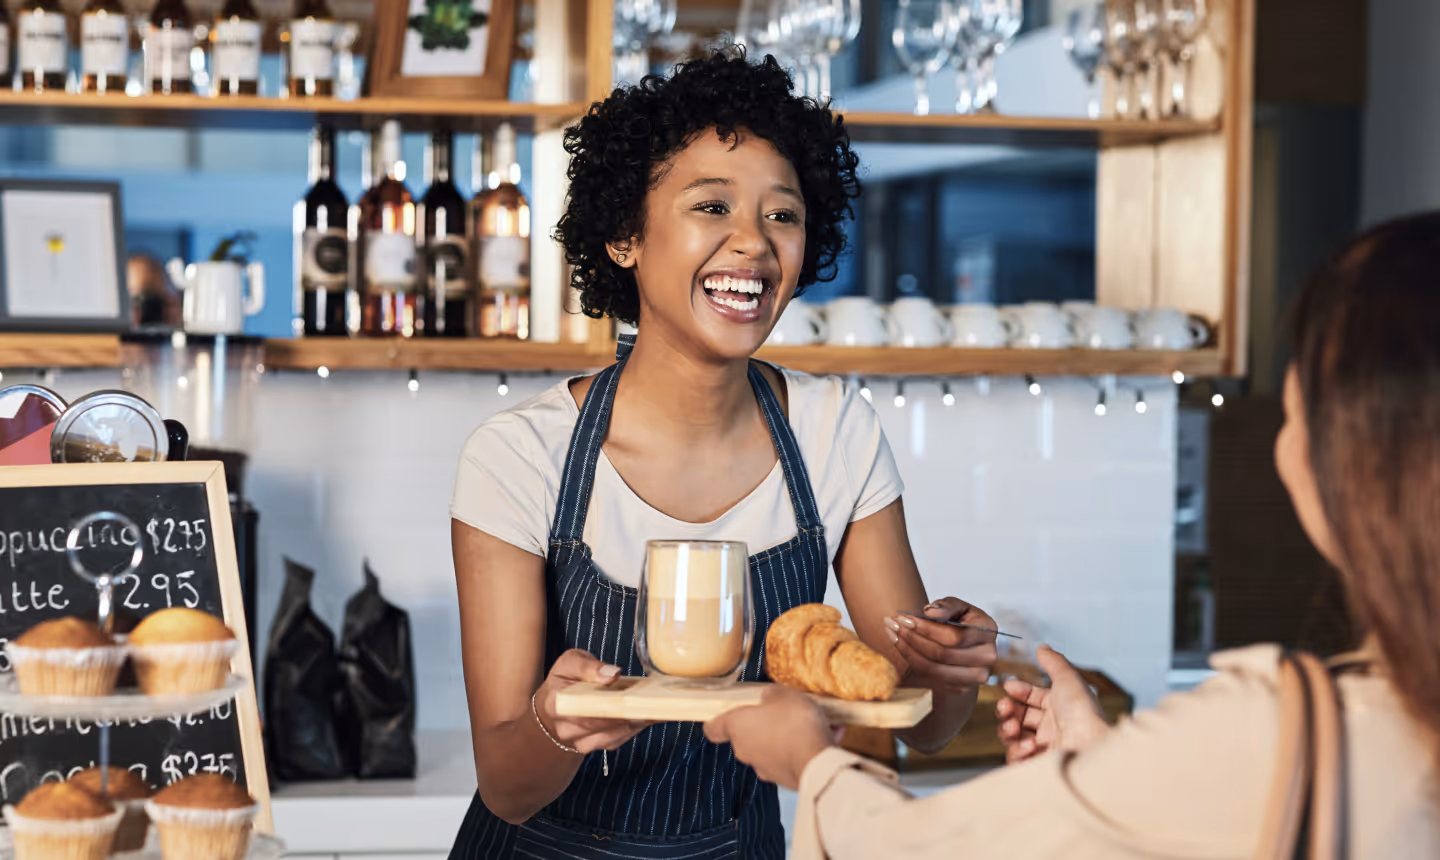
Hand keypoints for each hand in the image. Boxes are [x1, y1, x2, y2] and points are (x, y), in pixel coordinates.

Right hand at [534, 649, 652, 754]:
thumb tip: (612, 674)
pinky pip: (621, 738)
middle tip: (655, 700)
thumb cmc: (565, 680)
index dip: (610, 705)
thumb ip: (588, 666)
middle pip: (604, 724)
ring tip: (658, 705)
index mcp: (556, 704)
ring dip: (637, 720)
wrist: (555, 707)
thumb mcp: (571, 662)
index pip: (586, 708)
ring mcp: (582, 742)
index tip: (631, 698)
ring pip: (616, 734)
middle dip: (630, 712)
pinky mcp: (598, 746)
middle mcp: (567, 729)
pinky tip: (650, 712)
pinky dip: (636, 725)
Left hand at [704, 685, 841, 790]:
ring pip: (773, 746)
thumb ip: (772, 694)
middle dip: (765, 723)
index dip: (717, 721)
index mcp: (738, 728)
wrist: (817, 763)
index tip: (723, 714)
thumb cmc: (794, 724)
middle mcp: (746, 751)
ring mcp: (765, 767)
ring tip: (814, 722)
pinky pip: (793, 757)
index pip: (714, 728)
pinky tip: (829, 735)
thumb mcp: (784, 694)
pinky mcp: (785, 778)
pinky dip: (806, 748)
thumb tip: (768, 698)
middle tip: (784, 710)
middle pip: (748, 734)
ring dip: (789, 736)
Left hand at [883, 597, 998, 693]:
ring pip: (934, 670)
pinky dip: (912, 663)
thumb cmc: (961, 619)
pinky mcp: (961, 687)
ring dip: (908, 652)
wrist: (966, 641)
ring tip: (892, 634)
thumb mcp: (957, 605)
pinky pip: (931, 679)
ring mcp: (975, 676)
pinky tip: (899, 647)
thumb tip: (930, 612)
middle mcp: (987, 657)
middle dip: (913, 639)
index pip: (954, 637)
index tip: (904, 618)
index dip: (927, 629)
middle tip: (892, 624)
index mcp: (988, 631)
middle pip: (942, 655)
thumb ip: (946, 606)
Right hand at [996, 645, 1110, 763]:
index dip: (1019, 690)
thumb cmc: (1083, 714)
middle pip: (1018, 716)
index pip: (1032, 696)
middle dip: (1007, 710)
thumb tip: (1043, 647)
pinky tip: (1029, 745)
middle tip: (1005, 707)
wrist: (1091, 748)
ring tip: (1014, 728)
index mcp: (1059, 706)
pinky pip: (1016, 757)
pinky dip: (1017, 750)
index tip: (1009, 686)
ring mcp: (1044, 745)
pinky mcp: (1038, 764)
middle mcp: (1052, 726)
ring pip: (1013, 735)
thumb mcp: (1068, 680)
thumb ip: (1053, 662)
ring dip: (1008, 729)